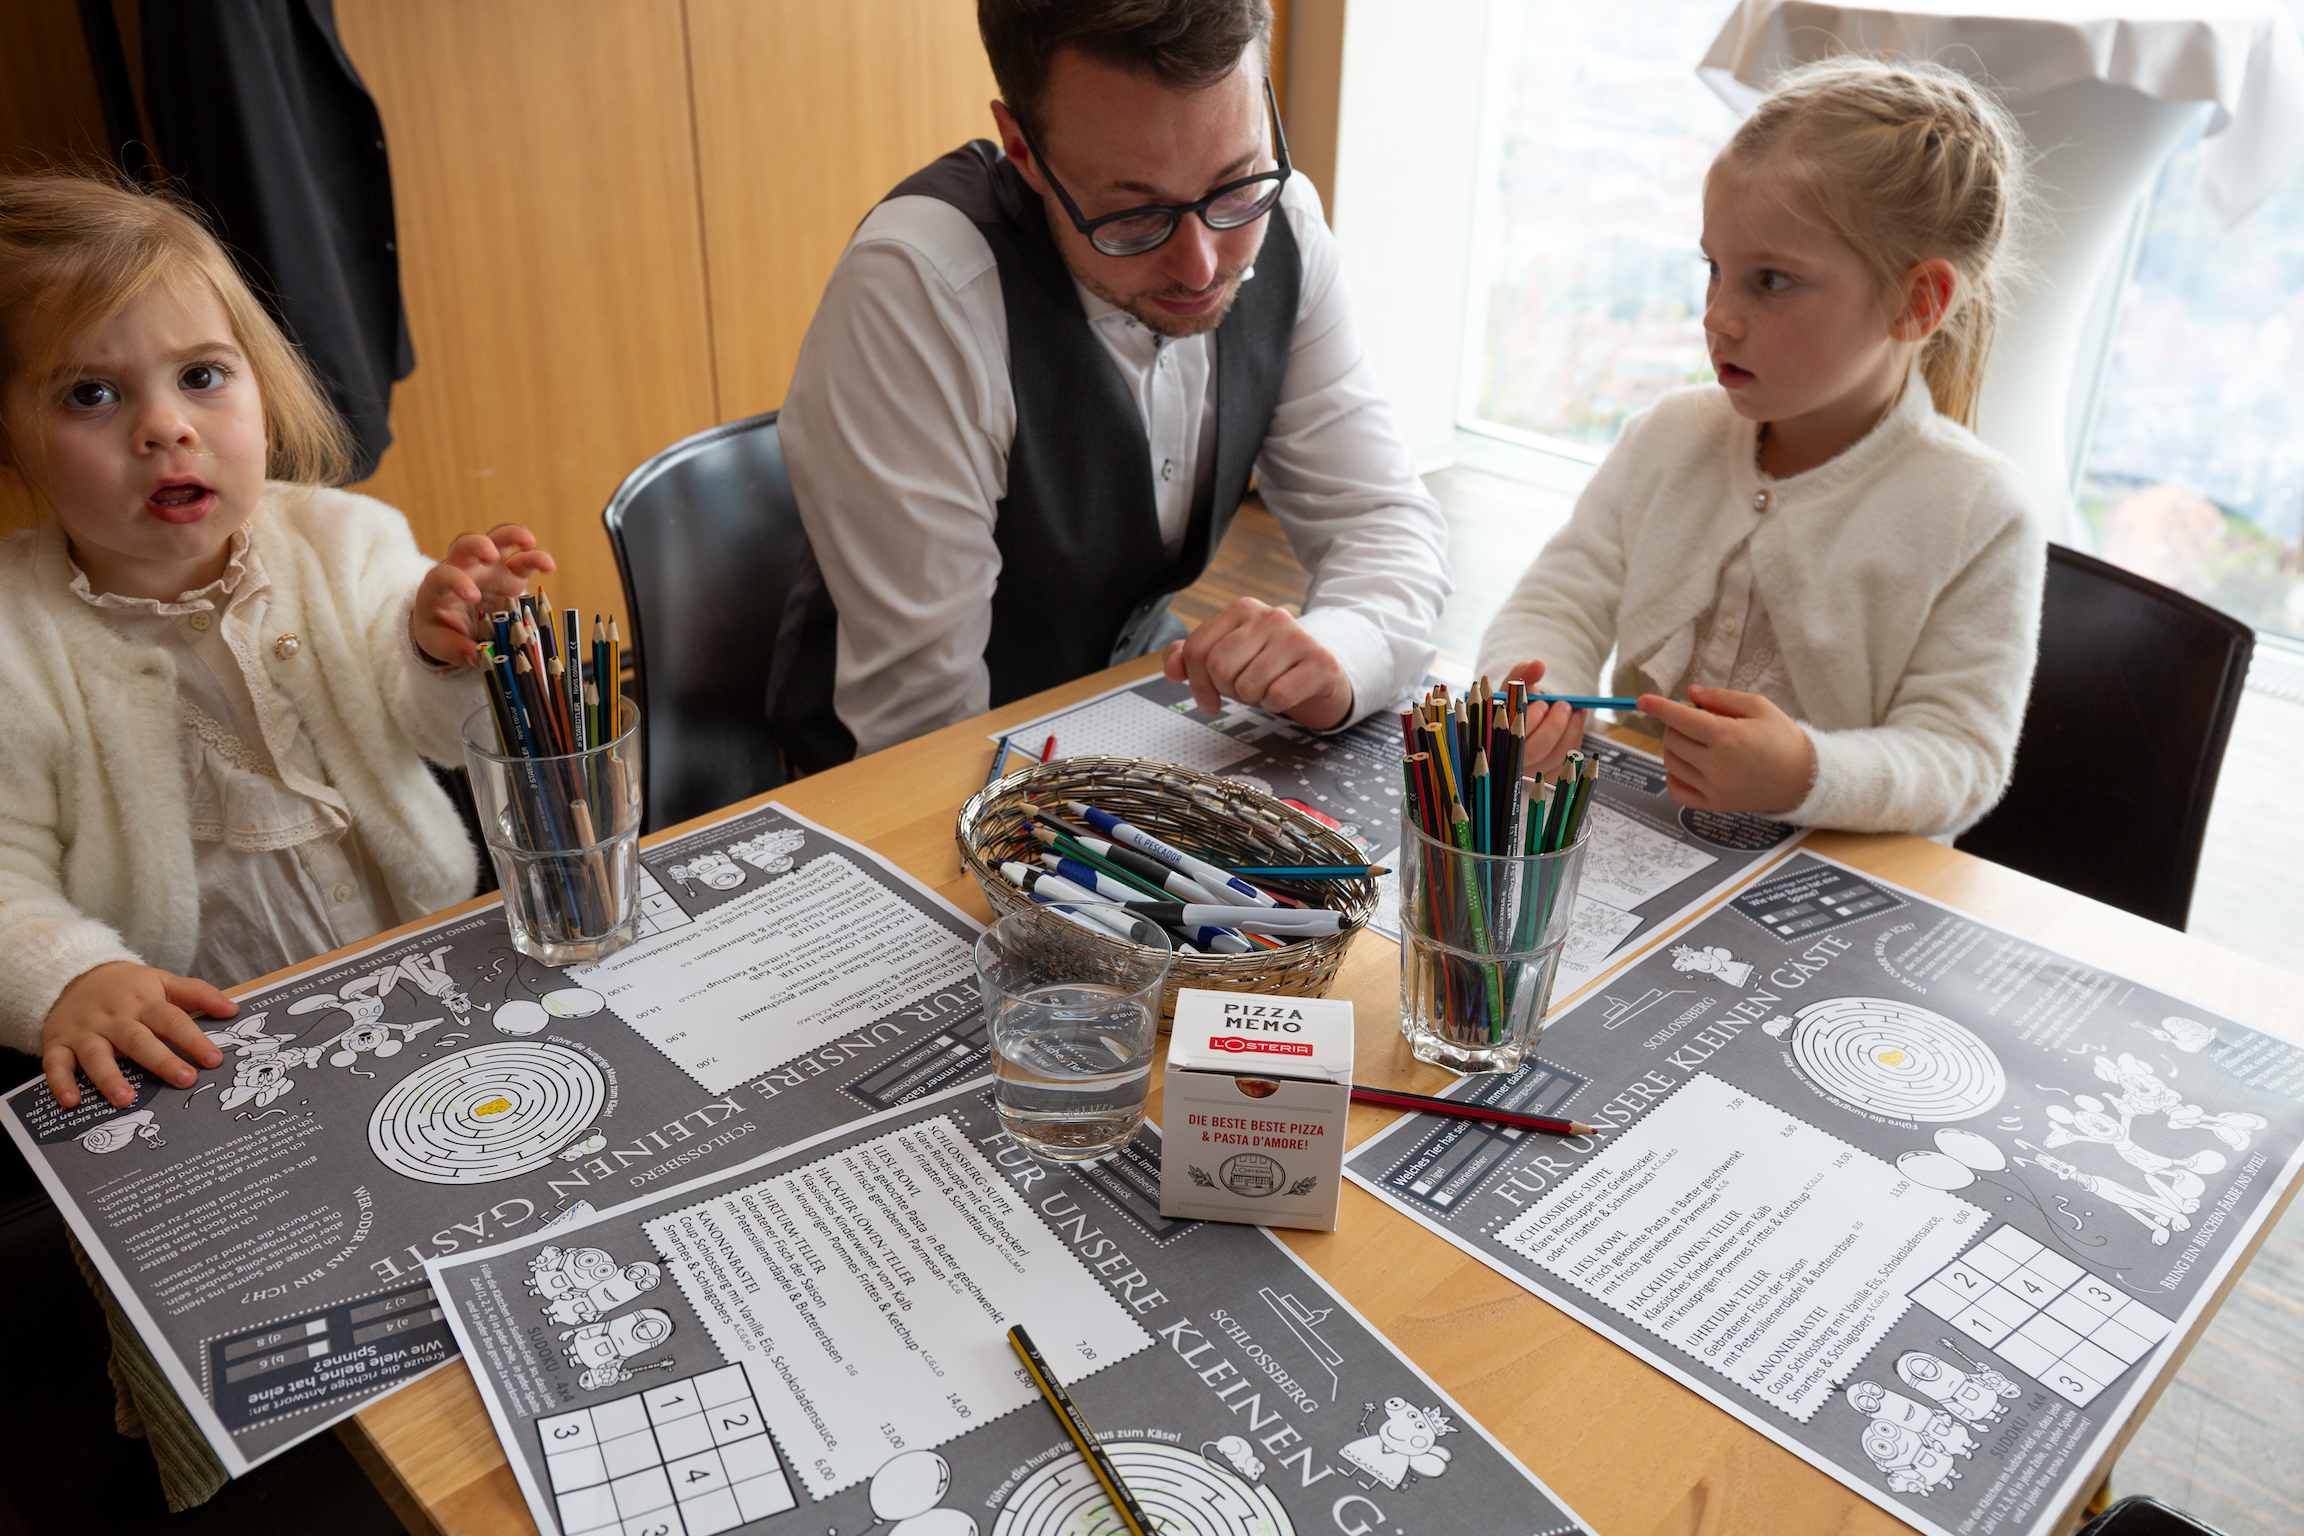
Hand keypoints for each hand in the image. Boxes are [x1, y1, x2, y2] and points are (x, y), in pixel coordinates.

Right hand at [40, 962, 232, 1109]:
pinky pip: (56, 1064)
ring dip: (109, 1077)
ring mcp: (85, 1031)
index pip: (172, 1020)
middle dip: (161, 1060)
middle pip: (139, 1040)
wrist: (73, 974)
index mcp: (144, 1002)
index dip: (193, 1040)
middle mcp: (115, 1018)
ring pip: (97, 1055)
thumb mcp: (162, 981)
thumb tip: (233, 1009)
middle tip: (184, 1080)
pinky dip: (61, 1083)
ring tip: (126, 1099)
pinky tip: (71, 1101)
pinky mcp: (58, 1043)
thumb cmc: (127, 986)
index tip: (214, 1059)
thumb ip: (198, 994)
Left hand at [412, 524, 556, 666]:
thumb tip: (478, 657)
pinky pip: (525, 558)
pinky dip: (537, 558)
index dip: (457, 581)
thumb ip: (456, 649)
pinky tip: (548, 566)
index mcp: (439, 586)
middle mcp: (464, 569)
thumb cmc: (441, 628)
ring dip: (513, 535)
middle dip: (479, 544)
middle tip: (491, 555)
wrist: (454, 621)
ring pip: (499, 538)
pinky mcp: (511, 574)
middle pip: (467, 543)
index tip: (473, 597)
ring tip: (529, 542)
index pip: (443, 575)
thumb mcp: (439, 643)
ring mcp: (489, 568)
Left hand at [1163, 598, 1351, 729]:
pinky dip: (1275, 706)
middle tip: (1244, 692)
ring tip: (1266, 690)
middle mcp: (1271, 616)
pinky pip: (1277, 696)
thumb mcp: (1228, 658)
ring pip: (1248, 685)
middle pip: (1219, 667)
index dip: (1195, 683)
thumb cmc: (1269, 667)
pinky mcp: (1320, 662)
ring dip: (1253, 700)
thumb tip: (1172, 668)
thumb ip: (1192, 657)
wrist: (1321, 675)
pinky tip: (1284, 696)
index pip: (1196, 649)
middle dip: (1227, 690)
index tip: (1207, 700)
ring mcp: (1297, 637)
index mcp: (1243, 609)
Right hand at [1501, 660, 1587, 776]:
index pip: (1513, 737)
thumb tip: (1538, 664)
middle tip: (1565, 706)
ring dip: (1571, 732)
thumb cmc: (1511, 706)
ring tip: (1577, 711)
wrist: (1515, 724)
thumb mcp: (1512, 689)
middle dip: (1555, 727)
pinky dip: (1575, 741)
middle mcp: (1507, 761)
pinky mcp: (1545, 778)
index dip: (1532, 722)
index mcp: (1493, 739)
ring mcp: (1528, 773)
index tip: (1544, 704)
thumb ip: (1522, 674)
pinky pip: (1566, 763)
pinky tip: (1576, 724)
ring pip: (1554, 758)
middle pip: (1535, 752)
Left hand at [1637, 685, 1815, 813]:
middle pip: (1672, 739)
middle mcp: (1716, 764)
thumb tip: (1690, 694)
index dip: (1658, 707)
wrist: (1803, 778)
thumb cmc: (1782, 738)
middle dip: (1676, 724)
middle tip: (1697, 721)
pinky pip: (1677, 790)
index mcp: (1727, 737)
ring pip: (1671, 762)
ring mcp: (1714, 787)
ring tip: (1698, 741)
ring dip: (1675, 747)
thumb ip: (1721, 699)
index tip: (1642, 700)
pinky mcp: (1715, 804)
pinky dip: (1675, 775)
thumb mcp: (1758, 707)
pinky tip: (1688, 765)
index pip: (1680, 719)